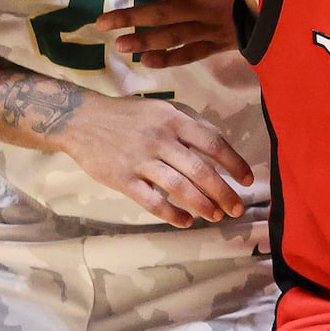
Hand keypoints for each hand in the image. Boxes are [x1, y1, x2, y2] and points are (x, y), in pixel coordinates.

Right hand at [55, 94, 253, 226]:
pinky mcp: (123, 179)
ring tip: (216, 216)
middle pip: (200, 170)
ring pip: (179, 187)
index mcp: (174, 120)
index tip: (247, 180)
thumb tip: (220, 143)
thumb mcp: (162, 109)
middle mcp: (161, 139)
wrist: (82, 119)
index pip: (213, 143)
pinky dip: (172, 214)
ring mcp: (141, 160)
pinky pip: (152, 201)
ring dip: (202, 204)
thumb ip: (191, 123)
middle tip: (236, 208)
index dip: (234, 163)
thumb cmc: (128, 115)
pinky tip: (186, 221)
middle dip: (223, 192)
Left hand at [97, 0, 240, 67]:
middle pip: (163, 12)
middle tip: (102, 23)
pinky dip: (170, 59)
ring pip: (174, 36)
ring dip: (145, 41)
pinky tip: (147, 61)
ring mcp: (211, 28)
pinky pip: (192, 54)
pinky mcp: (218, 45)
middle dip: (130, 17)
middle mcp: (204, 6)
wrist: (275, 2)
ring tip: (120, 45)